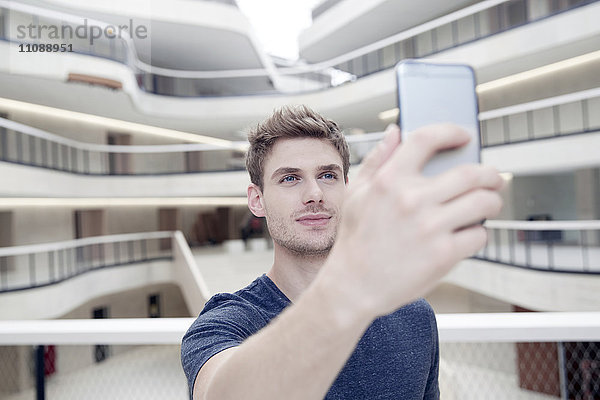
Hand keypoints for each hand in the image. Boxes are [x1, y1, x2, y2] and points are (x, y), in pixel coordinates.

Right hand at [325, 124, 502, 317]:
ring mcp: (430, 228)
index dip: (450, 131)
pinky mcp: (444, 255)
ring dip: (493, 201)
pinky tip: (469, 233)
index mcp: (389, 180)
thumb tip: (395, 131)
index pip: (426, 139)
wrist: (354, 286)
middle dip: (490, 173)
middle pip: (471, 172)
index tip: (464, 135)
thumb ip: (377, 160)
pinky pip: (479, 235)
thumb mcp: (357, 194)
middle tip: (493, 178)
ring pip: (484, 202)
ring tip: (489, 203)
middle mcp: (411, 200)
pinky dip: (479, 233)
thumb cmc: (356, 239)